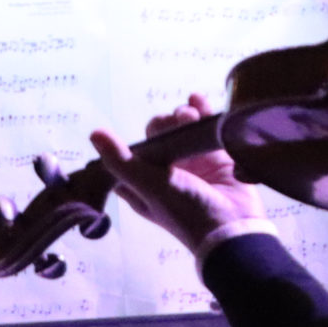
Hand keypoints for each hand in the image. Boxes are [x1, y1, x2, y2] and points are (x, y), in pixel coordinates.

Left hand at [89, 94, 267, 255]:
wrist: (233, 226)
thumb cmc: (186, 212)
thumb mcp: (150, 187)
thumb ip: (122, 161)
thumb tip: (94, 134)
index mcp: (143, 185)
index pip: (129, 155)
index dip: (132, 142)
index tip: (142, 138)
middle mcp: (165, 172)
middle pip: (157, 135)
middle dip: (164, 124)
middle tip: (175, 124)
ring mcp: (191, 162)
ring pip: (180, 127)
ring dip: (183, 115)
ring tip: (192, 116)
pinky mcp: (214, 154)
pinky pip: (204, 126)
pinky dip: (202, 110)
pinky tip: (199, 100)